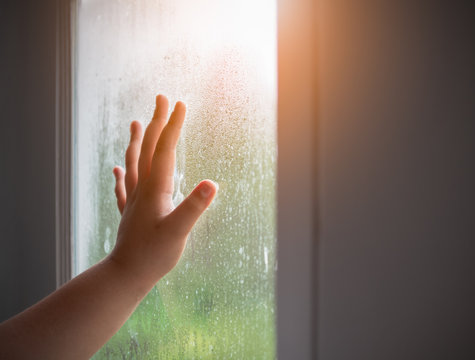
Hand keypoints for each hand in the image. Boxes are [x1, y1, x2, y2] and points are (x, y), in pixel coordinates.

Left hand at [110, 95, 216, 289]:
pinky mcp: (130, 213)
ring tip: (136, 123)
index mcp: (156, 189)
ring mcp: (134, 200)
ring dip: (137, 141)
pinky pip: (124, 187)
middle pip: (149, 149)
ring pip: (133, 163)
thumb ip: (194, 207)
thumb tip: (212, 183)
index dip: (174, 126)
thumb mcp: (179, 232)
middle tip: (161, 99)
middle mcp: (143, 189)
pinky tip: (116, 169)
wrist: (125, 275)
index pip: (166, 150)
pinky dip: (121, 174)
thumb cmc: (154, 255)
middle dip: (157, 122)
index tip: (180, 104)